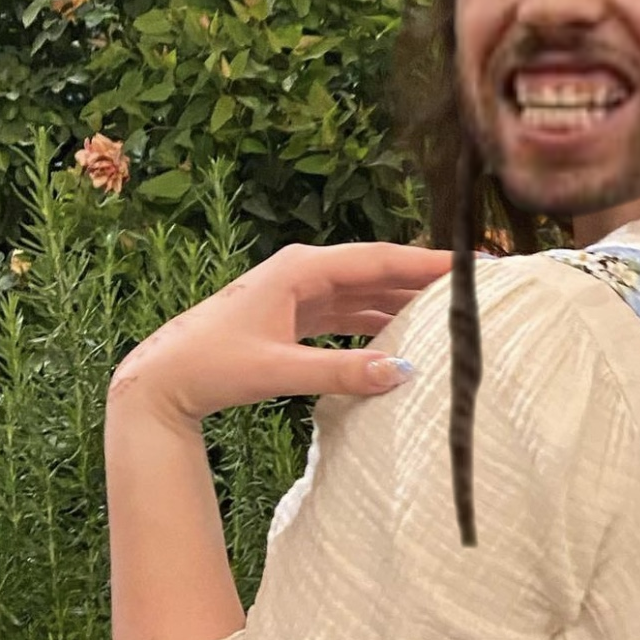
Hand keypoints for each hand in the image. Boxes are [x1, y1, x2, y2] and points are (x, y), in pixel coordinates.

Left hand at [107, 241, 461, 424]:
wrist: (163, 379)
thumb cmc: (211, 366)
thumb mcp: (278, 370)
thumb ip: (340, 372)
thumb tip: (402, 371)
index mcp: (301, 268)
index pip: (380, 259)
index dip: (428, 263)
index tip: (473, 266)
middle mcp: (303, 271)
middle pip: (378, 269)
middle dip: (425, 278)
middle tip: (476, 287)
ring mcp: (298, 292)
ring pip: (365, 291)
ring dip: (403, 301)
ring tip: (450, 311)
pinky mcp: (293, 315)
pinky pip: (348, 311)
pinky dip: (377, 320)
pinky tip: (403, 335)